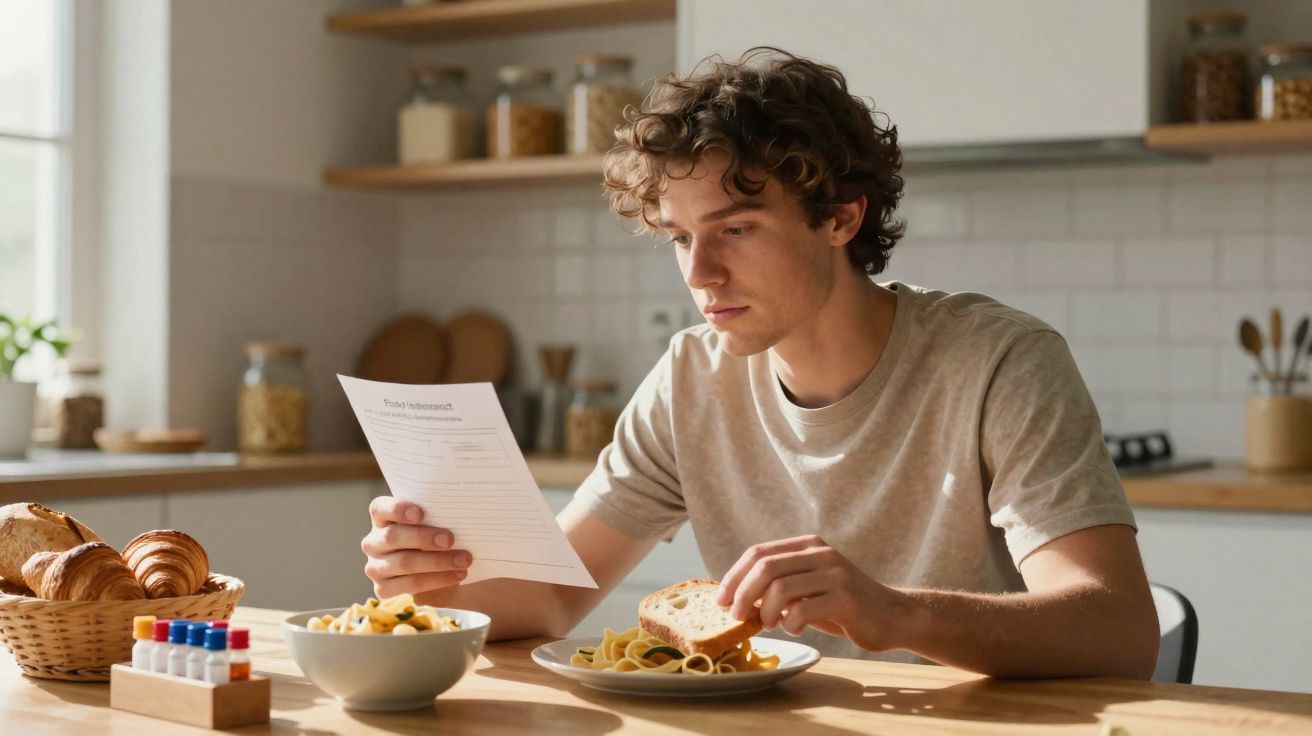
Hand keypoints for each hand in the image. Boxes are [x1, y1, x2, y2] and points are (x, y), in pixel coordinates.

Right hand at [361, 497, 471, 598]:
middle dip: (424, 538)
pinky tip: (456, 575)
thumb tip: (457, 513)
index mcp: (381, 518)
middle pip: (392, 537)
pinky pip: (410, 585)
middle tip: (450, 540)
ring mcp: (375, 567)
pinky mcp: (383, 589)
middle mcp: (373, 542)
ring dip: (437, 562)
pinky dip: (437, 580)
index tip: (421, 513)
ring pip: (404, 563)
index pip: (379, 508)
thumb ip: (436, 516)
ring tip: (463, 560)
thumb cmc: (435, 536)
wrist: (438, 570)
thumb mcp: (434, 523)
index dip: (397, 509)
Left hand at [715, 535, 918, 652]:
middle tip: (736, 616)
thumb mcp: (807, 590)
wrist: (892, 616)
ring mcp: (835, 574)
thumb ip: (777, 588)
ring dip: (765, 612)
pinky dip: (790, 623)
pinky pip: (804, 610)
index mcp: (807, 545)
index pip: (759, 552)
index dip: (734, 576)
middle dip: (743, 593)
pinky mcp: (846, 598)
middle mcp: (821, 553)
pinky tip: (794, 628)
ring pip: (781, 588)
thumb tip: (733, 599)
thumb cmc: (841, 606)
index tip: (720, 600)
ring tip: (768, 624)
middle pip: (766, 567)